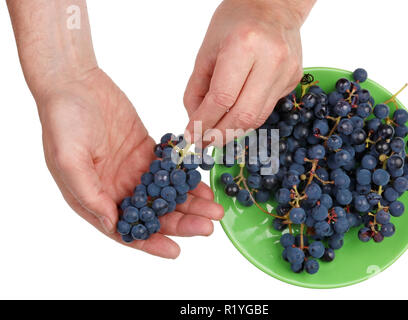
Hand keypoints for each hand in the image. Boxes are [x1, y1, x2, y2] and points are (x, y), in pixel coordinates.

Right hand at [37, 68, 223, 257]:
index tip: (176, 251)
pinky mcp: (146, 152)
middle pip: (154, 213)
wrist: (76, 83)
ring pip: (167, 193)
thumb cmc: (63, 121)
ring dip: (190, 202)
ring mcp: (133, 170)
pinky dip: (186, 178)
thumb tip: (112, 223)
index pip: (126, 229)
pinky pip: (170, 170)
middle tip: (208, 226)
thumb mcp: (69, 159)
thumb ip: (90, 193)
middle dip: (182, 222)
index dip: (151, 242)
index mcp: (95, 198)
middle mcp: (117, 189)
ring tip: (214, 208)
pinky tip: (203, 183)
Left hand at [184, 0, 314, 142]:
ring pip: (258, 118)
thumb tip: (195, 123)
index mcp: (244, 45)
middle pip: (243, 115)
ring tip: (217, 134)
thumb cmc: (235, 22)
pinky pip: (267, 108)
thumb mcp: (207, 50)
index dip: (203, 122)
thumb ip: (197, 89)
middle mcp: (271, 59)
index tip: (191, 135)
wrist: (274, 7)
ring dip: (234, 131)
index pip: (221, 98)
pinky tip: (236, 113)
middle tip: (204, 142)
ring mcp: (287, 71)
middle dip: (220, 135)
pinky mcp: (295, 79)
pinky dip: (248, 117)